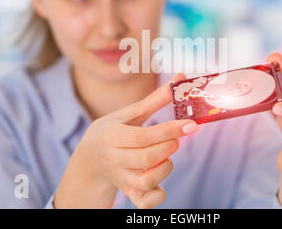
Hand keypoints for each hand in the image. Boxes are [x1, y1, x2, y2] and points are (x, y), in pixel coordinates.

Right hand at [54, 73, 197, 208]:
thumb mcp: (128, 114)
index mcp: (111, 136)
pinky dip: (158, 195)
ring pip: (148, 181)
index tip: (191, 125)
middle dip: (169, 146)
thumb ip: (155, 99)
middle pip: (148, 158)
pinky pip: (146, 202)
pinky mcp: (129, 193)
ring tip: (165, 155)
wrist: (90, 160)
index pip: (144, 137)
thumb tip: (181, 78)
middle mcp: (114, 160)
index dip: (170, 131)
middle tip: (177, 138)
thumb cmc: (113, 131)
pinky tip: (161, 179)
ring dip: (166, 167)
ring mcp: (121, 179)